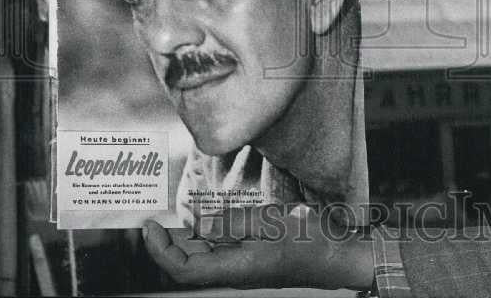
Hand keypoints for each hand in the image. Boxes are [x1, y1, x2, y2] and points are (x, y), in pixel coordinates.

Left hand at [141, 204, 374, 290]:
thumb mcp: (274, 224)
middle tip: (155, 219)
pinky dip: (208, 237)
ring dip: (186, 241)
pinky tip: (210, 221)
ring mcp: (244, 268)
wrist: (340, 259)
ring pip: (204, 259)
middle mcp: (235, 273)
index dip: (160, 251)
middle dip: (167, 245)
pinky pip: (221, 252)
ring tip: (175, 218)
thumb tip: (200, 225)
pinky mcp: (253, 261)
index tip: (149, 226)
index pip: (183, 270)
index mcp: (237, 269)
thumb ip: (234, 223)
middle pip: (189, 265)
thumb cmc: (312, 241)